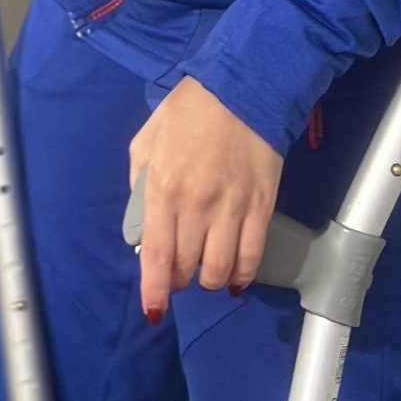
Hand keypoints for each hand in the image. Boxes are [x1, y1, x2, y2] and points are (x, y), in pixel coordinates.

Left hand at [128, 75, 282, 321]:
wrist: (241, 89)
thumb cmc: (187, 111)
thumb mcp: (146, 140)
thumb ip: (139, 184)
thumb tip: (143, 226)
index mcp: (163, 186)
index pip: (157, 255)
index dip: (155, 291)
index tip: (154, 311)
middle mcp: (197, 204)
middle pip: (187, 267)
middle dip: (178, 279)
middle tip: (177, 271)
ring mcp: (232, 208)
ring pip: (219, 270)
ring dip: (208, 279)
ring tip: (202, 270)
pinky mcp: (262, 208)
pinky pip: (251, 258)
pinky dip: (241, 276)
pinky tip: (232, 278)